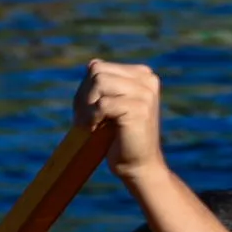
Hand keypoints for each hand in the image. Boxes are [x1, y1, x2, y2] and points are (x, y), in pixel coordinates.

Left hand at [73, 60, 164, 183]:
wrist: (139, 166)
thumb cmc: (119, 138)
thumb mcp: (110, 104)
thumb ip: (103, 83)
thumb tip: (91, 64)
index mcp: (142, 75)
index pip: (99, 66)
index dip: (85, 88)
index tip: (87, 111)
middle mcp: (147, 80)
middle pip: (97, 71)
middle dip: (84, 96)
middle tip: (85, 119)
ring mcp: (145, 93)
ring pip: (99, 82)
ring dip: (87, 105)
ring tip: (89, 123)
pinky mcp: (140, 108)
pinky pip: (103, 103)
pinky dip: (92, 117)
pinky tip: (95, 129)